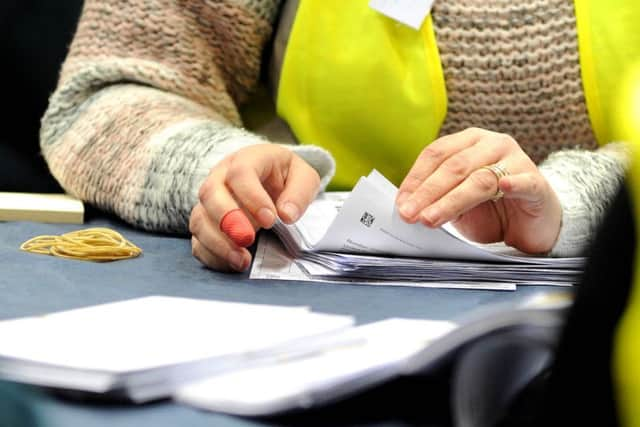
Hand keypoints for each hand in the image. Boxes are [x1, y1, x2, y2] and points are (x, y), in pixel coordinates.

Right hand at [190, 144, 319, 270]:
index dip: (252, 197)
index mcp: (247, 159)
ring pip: (199, 219)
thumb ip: (300, 192)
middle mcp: (221, 177)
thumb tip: (287, 215)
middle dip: (227, 219)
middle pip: (210, 193)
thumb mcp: (304, 177)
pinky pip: (197, 241)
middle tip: (248, 239)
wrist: (270, 182)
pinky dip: (211, 256)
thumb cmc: (286, 178)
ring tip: (242, 260)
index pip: (240, 172)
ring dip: (218, 242)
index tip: (270, 220)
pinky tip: (233, 264)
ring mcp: (209, 202)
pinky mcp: (206, 224)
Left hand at [396, 128, 561, 253]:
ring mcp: (517, 161)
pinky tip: (503, 188)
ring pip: (480, 179)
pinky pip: (523, 182)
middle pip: (454, 166)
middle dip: (428, 192)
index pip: (436, 154)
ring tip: (430, 219)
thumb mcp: (456, 202)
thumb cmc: (491, 209)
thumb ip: (436, 198)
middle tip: (410, 214)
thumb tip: (406, 207)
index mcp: (469, 141)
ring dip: (451, 201)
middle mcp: (492, 144)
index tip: (400, 203)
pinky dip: (513, 184)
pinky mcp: (537, 183)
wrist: (532, 224)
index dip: (415, 179)